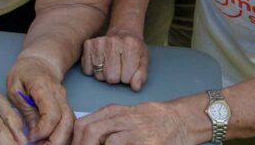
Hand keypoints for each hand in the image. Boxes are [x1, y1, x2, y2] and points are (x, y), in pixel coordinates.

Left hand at [7, 55, 73, 144]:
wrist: (40, 62)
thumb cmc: (23, 73)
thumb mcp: (14, 88)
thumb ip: (25, 110)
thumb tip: (33, 134)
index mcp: (43, 86)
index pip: (52, 113)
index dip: (43, 130)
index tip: (31, 138)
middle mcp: (60, 94)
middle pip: (67, 121)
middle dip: (56, 140)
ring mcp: (66, 100)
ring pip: (72, 124)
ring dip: (61, 139)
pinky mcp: (67, 106)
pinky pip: (70, 123)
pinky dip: (63, 135)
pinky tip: (51, 141)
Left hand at [73, 102, 189, 144]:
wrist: (180, 120)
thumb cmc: (149, 120)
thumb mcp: (124, 116)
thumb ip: (104, 125)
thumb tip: (81, 139)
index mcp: (113, 112)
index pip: (83, 124)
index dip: (73, 141)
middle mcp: (123, 119)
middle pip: (90, 131)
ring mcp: (137, 132)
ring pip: (108, 142)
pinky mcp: (149, 143)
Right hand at [81, 30, 148, 90]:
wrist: (123, 33)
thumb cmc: (134, 49)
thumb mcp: (143, 60)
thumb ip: (141, 75)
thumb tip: (135, 87)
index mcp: (131, 45)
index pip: (127, 78)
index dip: (128, 77)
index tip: (129, 68)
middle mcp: (113, 41)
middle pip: (111, 78)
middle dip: (116, 77)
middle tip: (119, 67)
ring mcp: (99, 42)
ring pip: (99, 75)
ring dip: (105, 74)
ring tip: (110, 63)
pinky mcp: (88, 44)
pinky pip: (87, 70)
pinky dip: (93, 70)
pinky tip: (101, 62)